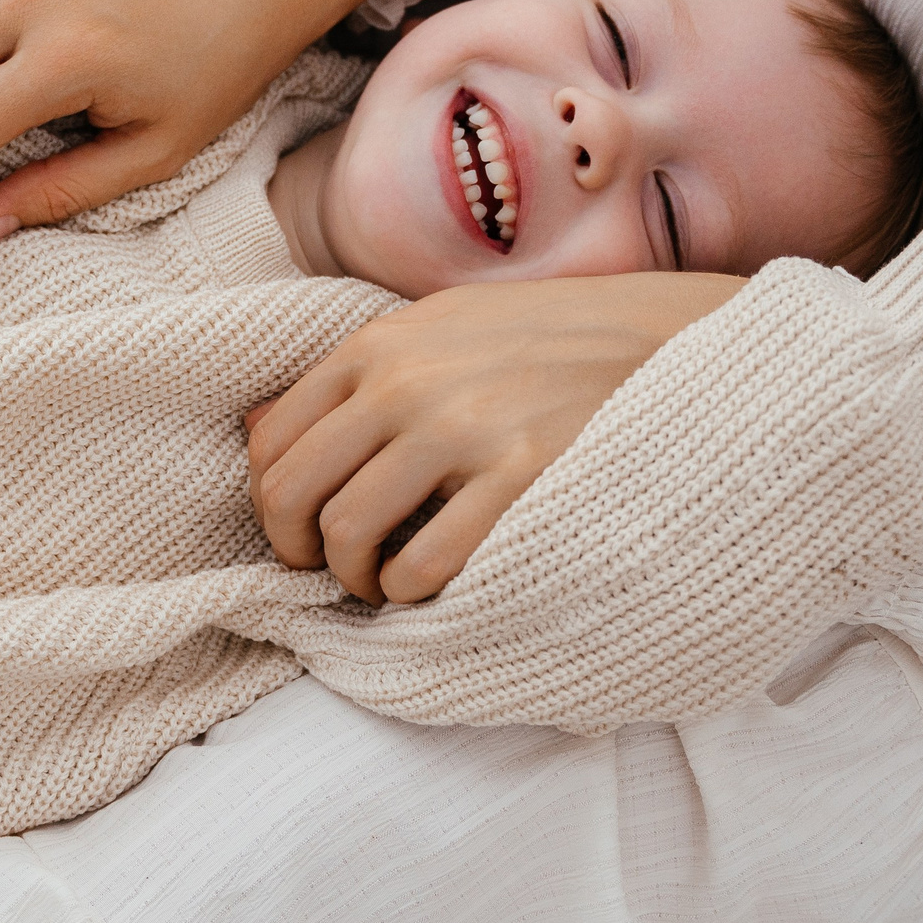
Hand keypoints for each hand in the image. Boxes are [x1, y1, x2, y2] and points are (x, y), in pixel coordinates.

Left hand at [247, 272, 742, 603]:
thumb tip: (255, 430)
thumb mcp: (441, 330)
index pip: (271, 441)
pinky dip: (412, 593)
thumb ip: (358, 375)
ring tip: (387, 584)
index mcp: (379, 344)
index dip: (272, 506)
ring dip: (356, 581)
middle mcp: (406, 382)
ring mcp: (462, 428)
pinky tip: (436, 586)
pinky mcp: (518, 477)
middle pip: (293, 495)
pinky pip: (422, 565)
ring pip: (348, 536)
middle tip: (333, 573)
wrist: (666, 341)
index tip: (303, 534)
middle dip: (299, 552)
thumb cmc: (547, 345)